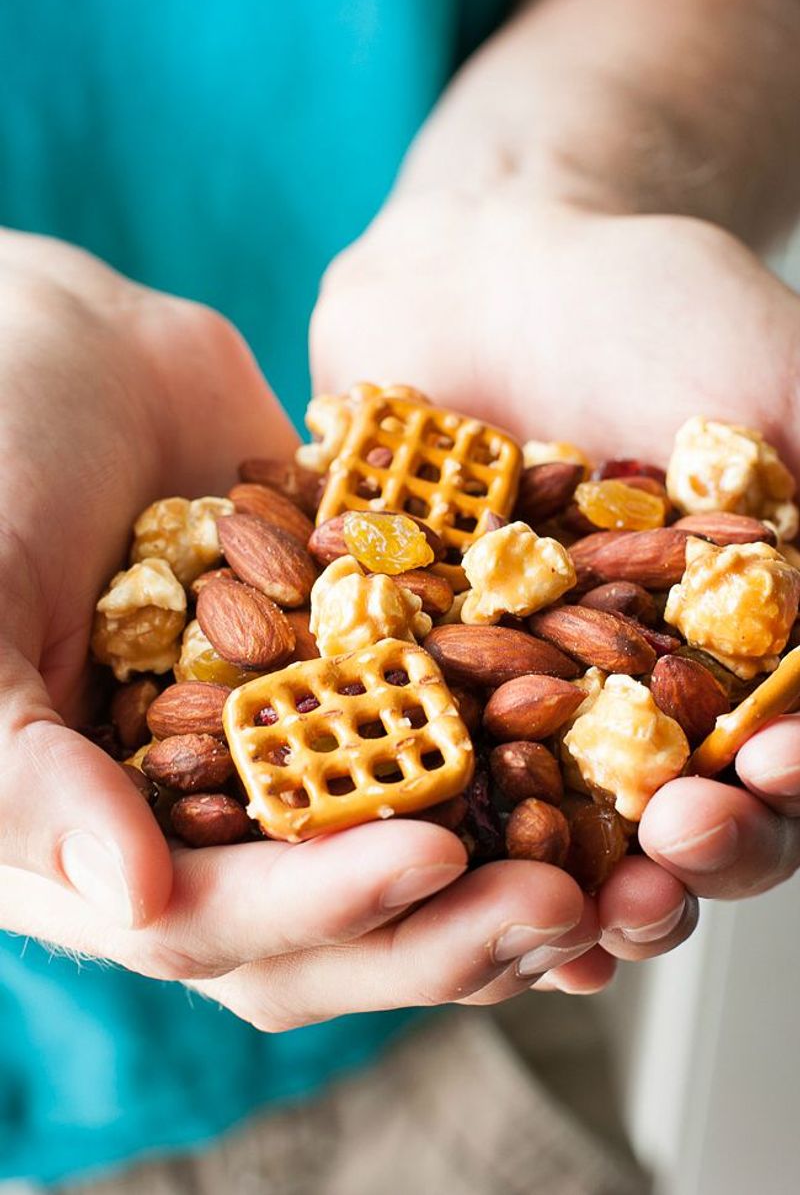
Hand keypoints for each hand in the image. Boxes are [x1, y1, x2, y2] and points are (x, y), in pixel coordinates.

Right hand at [0, 229, 598, 1029]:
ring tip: (614, 874)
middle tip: (563, 905)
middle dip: (440, 924)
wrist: (66, 343)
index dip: (317, 907)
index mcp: (86, 834)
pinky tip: (607, 772)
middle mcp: (194, 816)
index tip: (428, 855)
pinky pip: (439, 734)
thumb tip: (134, 904)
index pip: (208, 922)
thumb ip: (17, 773)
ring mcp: (284, 749)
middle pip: (327, 921)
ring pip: (396, 845)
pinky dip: (519, 763)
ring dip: (500, 868)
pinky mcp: (350, 676)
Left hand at [311, 194, 799, 992]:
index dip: (780, 794)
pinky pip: (406, 758)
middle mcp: (619, 699)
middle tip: (657, 876)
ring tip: (551, 920)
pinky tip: (415, 859)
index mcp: (726, 656)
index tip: (769, 778)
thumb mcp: (782, 389)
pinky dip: (412, 809)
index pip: (773, 763)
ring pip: (533, 826)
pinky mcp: (401, 671)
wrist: (494, 254)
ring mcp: (506, 694)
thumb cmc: (655, 306)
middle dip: (669, 866)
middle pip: (660, 823)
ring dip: (545, 886)